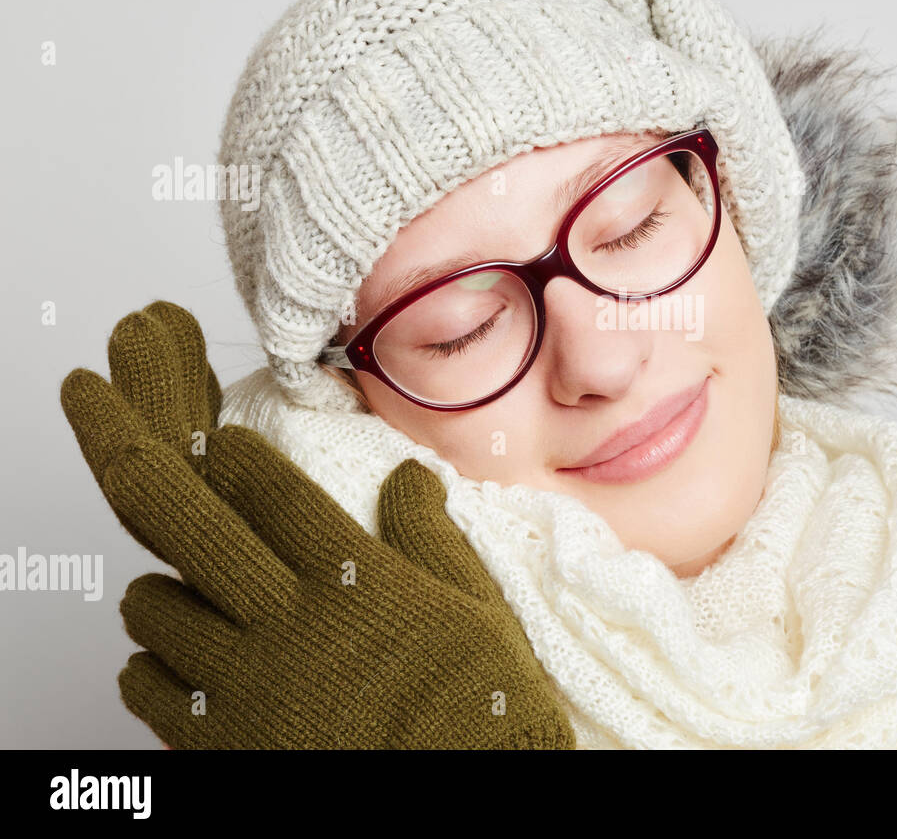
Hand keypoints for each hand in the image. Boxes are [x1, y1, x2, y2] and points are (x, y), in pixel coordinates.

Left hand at [60, 301, 574, 748]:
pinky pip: (147, 685)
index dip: (234, 458)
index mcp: (354, 581)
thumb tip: (410, 477)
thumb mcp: (478, 613)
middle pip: (188, 523)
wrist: (460, 799)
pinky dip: (150, 662)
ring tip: (180, 586)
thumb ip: (433, 539)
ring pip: (154, 605)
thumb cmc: (481, 709)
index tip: (218, 442)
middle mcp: (288, 620)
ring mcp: (245, 681)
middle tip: (101, 411)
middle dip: (135, 455)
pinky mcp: (219, 741)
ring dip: (159, 586)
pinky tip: (176, 659)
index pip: (270, 493)